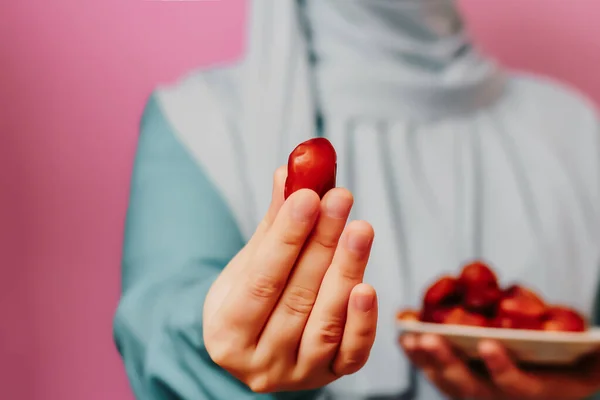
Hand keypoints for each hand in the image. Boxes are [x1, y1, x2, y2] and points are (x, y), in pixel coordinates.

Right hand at [204, 166, 376, 392]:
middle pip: (296, 299)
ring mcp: (296, 375)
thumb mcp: (251, 262)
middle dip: (322, 244)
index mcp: (225, 334)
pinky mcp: (329, 378)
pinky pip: (352, 354)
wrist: (260, 342)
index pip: (260, 282)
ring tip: (360, 228)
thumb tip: (290, 172)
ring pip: (326, 323)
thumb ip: (274, 224)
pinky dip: (363, 321)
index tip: (308, 196)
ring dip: (346, 271)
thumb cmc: (250, 298)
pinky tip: (368, 284)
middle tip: (339, 199)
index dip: (286, 238)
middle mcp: (258, 363)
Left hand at [400, 333, 599, 398]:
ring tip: (410, 337)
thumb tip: (597, 340)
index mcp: (535, 392)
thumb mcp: (588, 359)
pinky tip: (404, 334)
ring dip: (426, 360)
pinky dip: (418, 355)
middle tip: (430, 338)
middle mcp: (501, 398)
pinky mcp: (457, 383)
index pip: (517, 388)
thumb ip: (590, 352)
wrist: (552, 374)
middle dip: (448, 364)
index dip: (503, 369)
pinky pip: (434, 373)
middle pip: (470, 388)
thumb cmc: (569, 361)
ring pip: (446, 382)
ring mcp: (476, 393)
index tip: (488, 343)